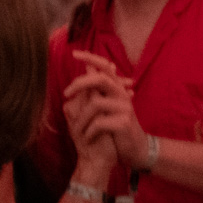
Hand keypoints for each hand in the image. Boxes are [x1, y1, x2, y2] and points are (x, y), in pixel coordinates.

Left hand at [64, 51, 149, 170]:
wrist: (135, 148)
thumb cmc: (117, 127)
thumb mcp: (108, 105)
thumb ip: (99, 89)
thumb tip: (88, 67)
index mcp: (117, 89)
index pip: (105, 67)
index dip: (91, 58)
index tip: (74, 53)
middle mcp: (122, 95)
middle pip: (100, 79)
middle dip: (80, 83)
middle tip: (66, 93)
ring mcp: (124, 108)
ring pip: (96, 103)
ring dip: (81, 118)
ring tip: (77, 130)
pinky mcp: (124, 123)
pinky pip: (99, 123)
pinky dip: (89, 131)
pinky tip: (88, 137)